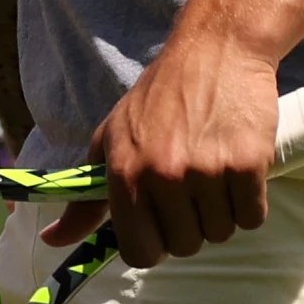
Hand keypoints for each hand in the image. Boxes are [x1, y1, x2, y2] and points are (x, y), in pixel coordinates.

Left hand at [47, 27, 277, 267]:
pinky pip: (252, 217)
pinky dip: (248, 201)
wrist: (214, 51)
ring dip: (220, 212)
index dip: (153, 246)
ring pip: (221, 233)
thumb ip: (84, 198)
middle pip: (185, 247)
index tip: (160, 227)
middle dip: (190, 225)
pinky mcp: (247, 164)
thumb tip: (51, 240)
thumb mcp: (109, 141)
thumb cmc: (156, 99)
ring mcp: (206, 171)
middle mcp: (163, 175)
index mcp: (124, 172)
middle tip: (190, 186)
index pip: (139, 252)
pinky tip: (236, 168)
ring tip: (212, 170)